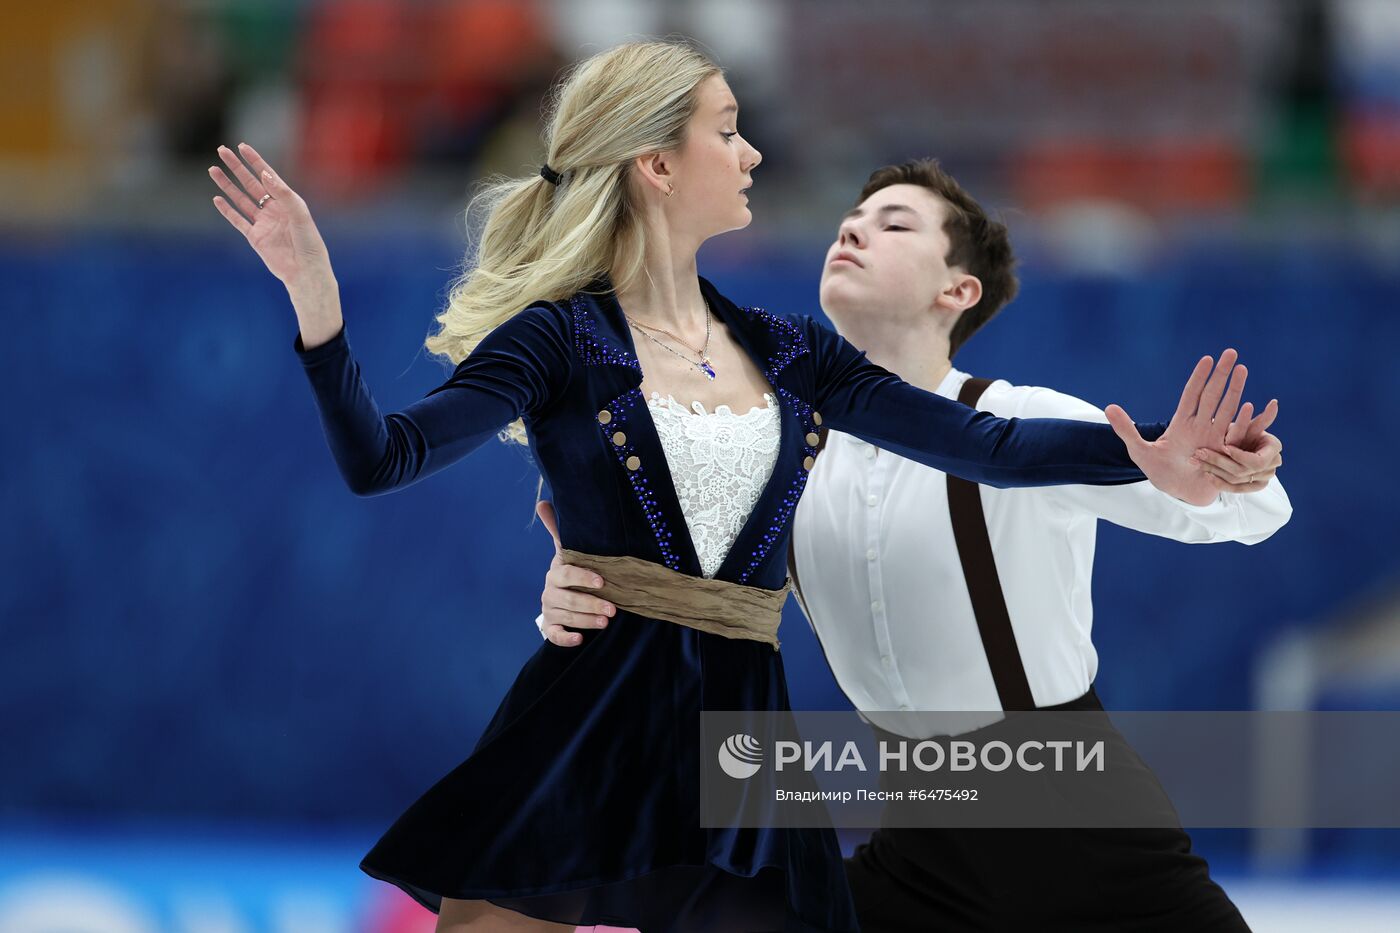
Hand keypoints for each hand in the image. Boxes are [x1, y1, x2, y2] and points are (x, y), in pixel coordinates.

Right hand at [208, 142, 335, 294]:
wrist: (305, 271)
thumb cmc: (309, 242)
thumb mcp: (299, 213)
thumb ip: (283, 193)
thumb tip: (264, 173)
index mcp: (287, 201)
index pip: (268, 176)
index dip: (255, 161)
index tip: (242, 146)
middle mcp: (274, 209)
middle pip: (251, 183)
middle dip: (236, 167)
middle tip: (221, 150)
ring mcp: (263, 223)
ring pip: (241, 199)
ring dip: (227, 185)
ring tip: (213, 169)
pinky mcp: (255, 238)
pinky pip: (238, 220)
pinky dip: (227, 210)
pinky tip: (217, 198)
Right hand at [535, 500, 613, 647]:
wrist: (559, 597)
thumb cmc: (570, 572)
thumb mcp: (567, 552)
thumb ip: (558, 530)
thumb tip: (542, 502)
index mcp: (556, 572)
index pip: (566, 574)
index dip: (582, 577)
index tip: (601, 581)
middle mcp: (550, 591)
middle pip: (568, 599)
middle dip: (591, 604)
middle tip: (613, 609)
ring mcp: (549, 610)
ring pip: (566, 617)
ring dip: (587, 620)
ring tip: (606, 621)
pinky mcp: (550, 626)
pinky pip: (554, 635)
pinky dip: (566, 638)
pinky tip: (580, 639)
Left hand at [1104, 349, 1261, 506]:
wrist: (1177, 494)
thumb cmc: (1159, 472)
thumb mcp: (1139, 451)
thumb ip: (1126, 430)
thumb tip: (1109, 408)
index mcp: (1182, 423)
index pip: (1192, 394)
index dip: (1199, 377)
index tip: (1207, 358)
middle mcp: (1201, 426)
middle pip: (1212, 394)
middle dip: (1221, 374)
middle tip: (1231, 352)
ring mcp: (1214, 437)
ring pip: (1227, 408)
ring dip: (1235, 389)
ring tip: (1242, 368)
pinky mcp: (1224, 452)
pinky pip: (1234, 433)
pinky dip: (1242, 420)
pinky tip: (1249, 405)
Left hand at [1190, 397, 1282, 492]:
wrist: (1240, 446)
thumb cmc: (1244, 430)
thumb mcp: (1248, 425)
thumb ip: (1258, 419)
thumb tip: (1275, 402)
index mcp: (1274, 449)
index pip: (1256, 461)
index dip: (1240, 456)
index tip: (1224, 447)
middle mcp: (1272, 466)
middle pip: (1243, 471)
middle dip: (1219, 461)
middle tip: (1199, 452)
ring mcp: (1263, 479)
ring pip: (1235, 480)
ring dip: (1214, 470)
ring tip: (1196, 460)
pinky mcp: (1252, 487)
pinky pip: (1234, 489)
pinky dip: (1219, 482)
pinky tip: (1205, 473)